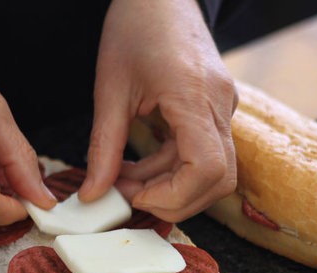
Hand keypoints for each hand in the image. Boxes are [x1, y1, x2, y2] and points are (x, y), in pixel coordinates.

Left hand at [79, 0, 237, 222]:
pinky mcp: (217, 111)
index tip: (137, 197)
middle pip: (218, 179)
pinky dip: (171, 170)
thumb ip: (103, 147)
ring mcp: (223, 108)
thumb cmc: (135, 29)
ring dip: (168, 186)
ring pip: (211, 172)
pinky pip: (202, 154)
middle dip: (174, 199)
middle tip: (128, 196)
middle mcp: (220, 105)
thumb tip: (94, 194)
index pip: (208, 168)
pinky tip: (138, 167)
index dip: (174, 196)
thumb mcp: (110, 89)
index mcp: (194, 95)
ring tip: (123, 179)